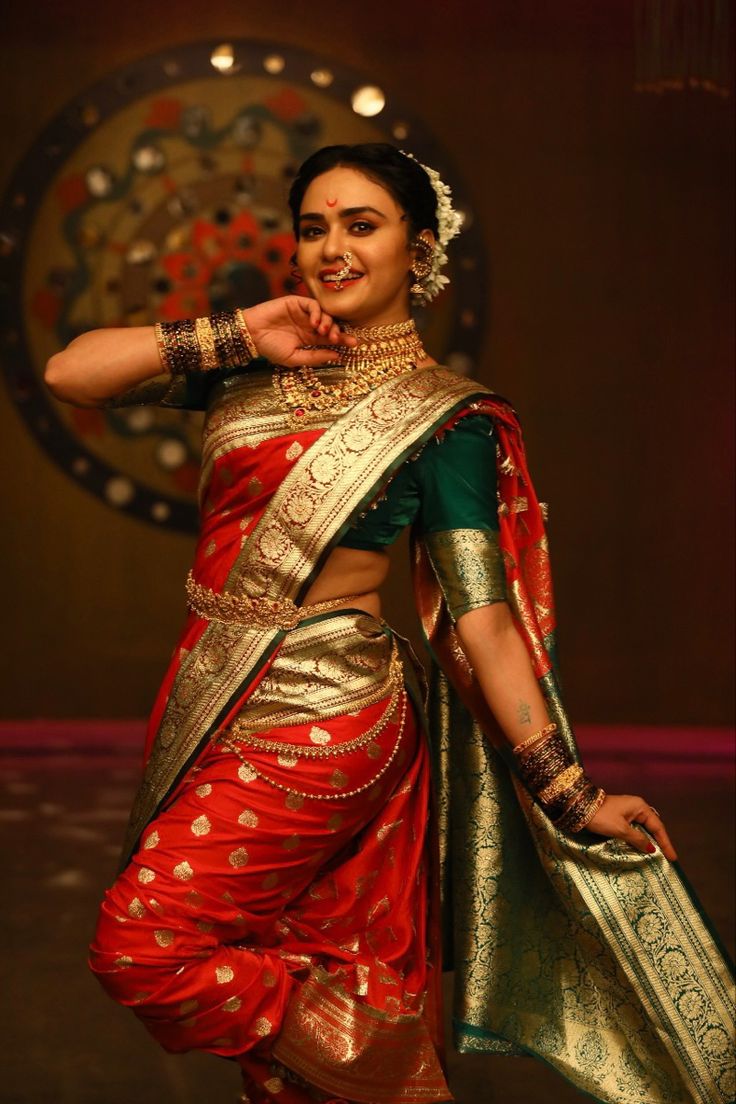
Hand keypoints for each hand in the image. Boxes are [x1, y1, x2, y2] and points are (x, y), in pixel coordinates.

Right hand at [241, 296, 356, 367]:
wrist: (251, 335)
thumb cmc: (270, 348)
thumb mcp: (294, 358)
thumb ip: (315, 356)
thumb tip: (337, 356)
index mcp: (310, 339)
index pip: (331, 339)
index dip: (343, 341)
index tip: (353, 345)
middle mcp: (309, 325)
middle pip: (332, 325)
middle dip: (339, 332)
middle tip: (340, 339)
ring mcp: (304, 313)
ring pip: (326, 314)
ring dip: (329, 323)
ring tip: (324, 332)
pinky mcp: (296, 303)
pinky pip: (314, 304)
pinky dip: (319, 312)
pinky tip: (316, 323)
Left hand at [585, 794, 677, 860]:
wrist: (580, 807)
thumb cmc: (601, 817)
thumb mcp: (621, 830)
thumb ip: (638, 839)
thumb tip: (651, 849)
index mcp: (640, 807)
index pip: (658, 827)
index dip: (666, 843)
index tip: (673, 857)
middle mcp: (637, 807)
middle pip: (653, 827)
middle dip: (660, 842)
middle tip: (668, 858)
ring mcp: (628, 810)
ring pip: (644, 828)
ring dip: (650, 840)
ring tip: (659, 855)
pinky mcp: (621, 816)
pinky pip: (636, 828)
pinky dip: (640, 838)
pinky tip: (643, 847)